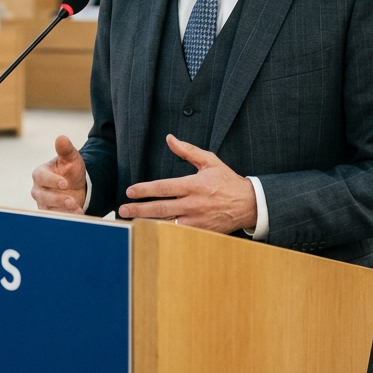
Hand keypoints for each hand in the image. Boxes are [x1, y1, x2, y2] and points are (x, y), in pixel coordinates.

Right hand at [31, 135, 86, 214]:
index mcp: (40, 174)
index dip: (52, 180)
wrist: (77, 185)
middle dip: (57, 199)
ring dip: (63, 210)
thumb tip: (61, 138)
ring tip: (77, 208)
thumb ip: (65, 150)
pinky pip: (56, 217)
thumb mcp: (71, 158)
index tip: (64, 183)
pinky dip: (67, 216)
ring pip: (49, 209)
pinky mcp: (50, 213)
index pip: (41, 177)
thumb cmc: (70, 169)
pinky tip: (79, 213)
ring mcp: (43, 203)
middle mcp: (38, 189)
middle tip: (71, 200)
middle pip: (43, 196)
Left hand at [117, 135, 256, 232]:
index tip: (130, 191)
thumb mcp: (210, 161)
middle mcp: (194, 204)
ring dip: (147, 222)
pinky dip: (164, 233)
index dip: (145, 190)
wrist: (249, 204)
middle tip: (123, 210)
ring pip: (167, 223)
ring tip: (131, 222)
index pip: (163, 188)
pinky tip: (151, 232)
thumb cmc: (227, 181)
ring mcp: (197, 220)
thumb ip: (187, 150)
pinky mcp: (202, 232)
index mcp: (194, 185)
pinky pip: (179, 234)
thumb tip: (170, 138)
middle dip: (139, 209)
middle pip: (160, 208)